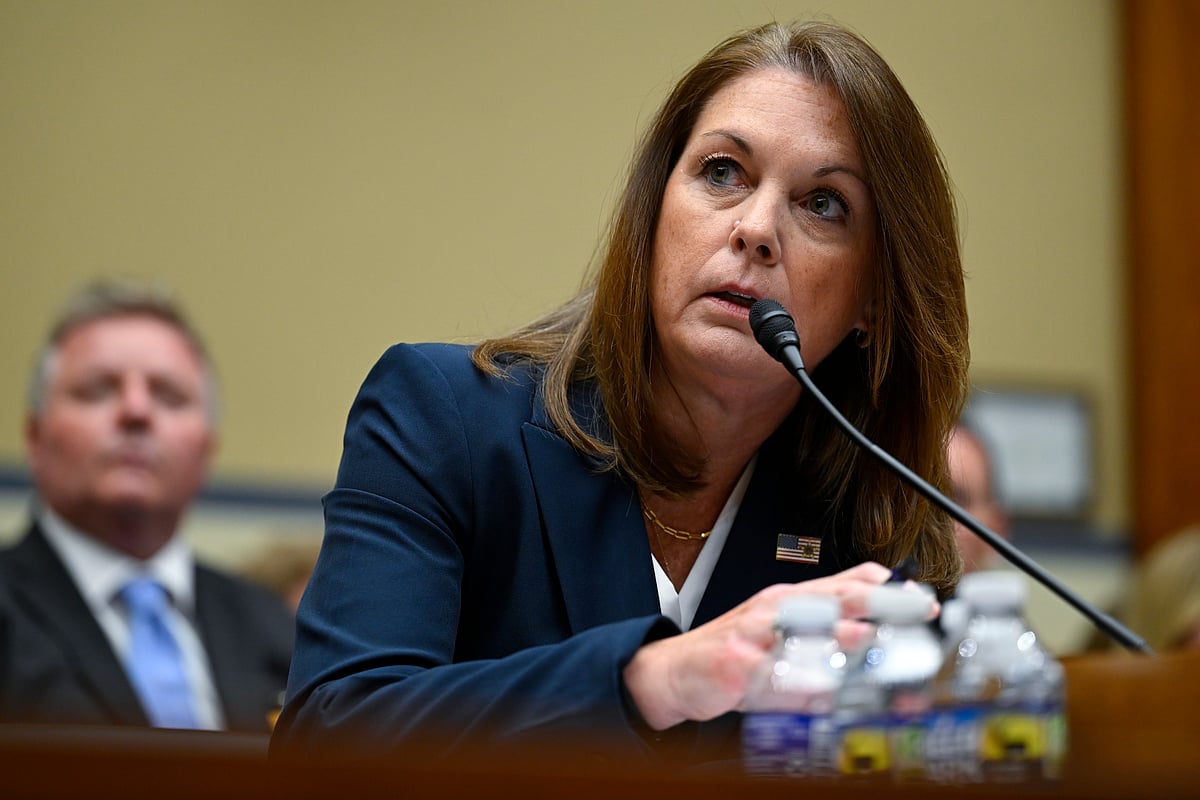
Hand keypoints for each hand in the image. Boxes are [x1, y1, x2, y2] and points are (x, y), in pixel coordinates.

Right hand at [621, 561, 902, 730]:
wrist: (676, 671)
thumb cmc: (738, 656)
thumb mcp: (786, 638)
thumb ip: (829, 640)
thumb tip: (879, 638)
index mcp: (793, 600)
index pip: (845, 583)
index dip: (885, 587)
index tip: (923, 597)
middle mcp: (775, 608)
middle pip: (830, 596)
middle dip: (874, 599)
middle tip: (909, 606)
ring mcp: (752, 632)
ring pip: (797, 625)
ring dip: (833, 630)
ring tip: (864, 634)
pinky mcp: (732, 660)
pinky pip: (764, 669)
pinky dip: (789, 676)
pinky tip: (810, 684)